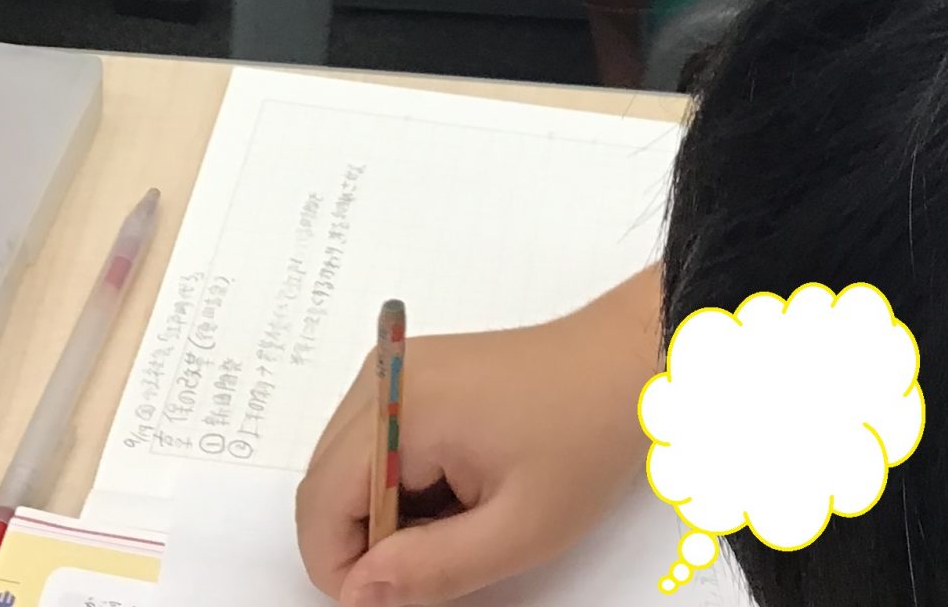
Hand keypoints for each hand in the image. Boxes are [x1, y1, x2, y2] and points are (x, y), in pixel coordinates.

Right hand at [295, 277, 658, 604]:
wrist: (628, 364)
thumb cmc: (586, 439)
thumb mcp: (520, 528)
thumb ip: (430, 569)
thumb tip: (357, 595)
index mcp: (401, 407)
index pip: (319, 503)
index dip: (342, 566)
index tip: (398, 595)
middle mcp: (383, 377)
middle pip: (325, 484)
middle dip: (366, 539)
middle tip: (444, 555)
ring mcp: (399, 370)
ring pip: (349, 467)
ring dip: (386, 512)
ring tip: (462, 519)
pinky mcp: (417, 373)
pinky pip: (377, 442)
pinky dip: (402, 481)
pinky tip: (460, 488)